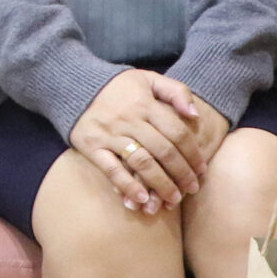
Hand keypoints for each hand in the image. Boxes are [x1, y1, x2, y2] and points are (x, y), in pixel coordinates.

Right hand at [69, 69, 218, 213]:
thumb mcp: (149, 79)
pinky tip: (142, 197)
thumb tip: (195, 115)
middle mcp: (128, 120)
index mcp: (145, 104)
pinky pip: (111, 169)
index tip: (202, 169)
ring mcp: (109, 134)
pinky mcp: (92, 147)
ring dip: (160, 183)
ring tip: (173, 199)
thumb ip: (176, 92)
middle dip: (181, 173)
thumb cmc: (118, 87)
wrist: (74, 86)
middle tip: (192, 188)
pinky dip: (127, 185)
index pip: (176, 132)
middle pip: (163, 150)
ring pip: (141, 163)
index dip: (193, 153)